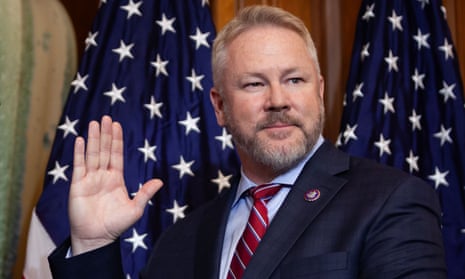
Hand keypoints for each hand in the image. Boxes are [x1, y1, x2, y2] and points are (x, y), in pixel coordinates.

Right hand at [69, 115, 162, 254]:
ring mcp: (89, 179)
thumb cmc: (116, 225)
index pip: (116, 155)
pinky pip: (79, 166)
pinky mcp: (77, 185)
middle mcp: (102, 176)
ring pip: (92, 154)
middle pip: (104, 150)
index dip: (116, 140)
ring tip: (94, 123)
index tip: (116, 125)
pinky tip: (80, 140)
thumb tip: (160, 181)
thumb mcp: (135, 208)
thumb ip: (145, 193)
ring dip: (92, 139)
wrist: (97, 238)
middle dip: (105, 134)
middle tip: (106, 117)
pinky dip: (79, 152)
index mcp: (116, 179)